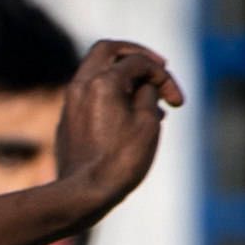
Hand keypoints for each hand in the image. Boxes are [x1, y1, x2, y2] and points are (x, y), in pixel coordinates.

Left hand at [48, 39, 183, 213]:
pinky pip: (91, 94)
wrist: (83, 194)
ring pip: (98, 72)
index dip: (163, 77)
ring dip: (125, 77)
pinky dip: (111, 94)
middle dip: (136, 55)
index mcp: (102, 81)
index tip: (176, 102)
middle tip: (158, 65)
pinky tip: (129, 115)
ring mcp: (71, 102)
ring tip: (149, 99)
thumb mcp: (147, 124)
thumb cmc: (120, 161)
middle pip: (108, 50)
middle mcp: (81, 85)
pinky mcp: (68, 120)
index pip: (139, 62)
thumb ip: (149, 94)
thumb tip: (146, 85)